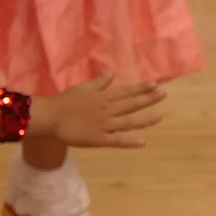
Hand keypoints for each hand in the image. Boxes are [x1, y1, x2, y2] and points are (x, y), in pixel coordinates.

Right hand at [42, 74, 166, 148]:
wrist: (51, 117)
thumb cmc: (64, 101)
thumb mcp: (83, 88)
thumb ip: (99, 82)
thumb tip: (112, 73)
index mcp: (103, 97)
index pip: (126, 91)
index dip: (141, 88)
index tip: (155, 84)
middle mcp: (107, 110)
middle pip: (131, 104)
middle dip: (149, 99)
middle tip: (164, 94)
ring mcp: (104, 125)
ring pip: (128, 122)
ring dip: (145, 119)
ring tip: (160, 116)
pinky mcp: (99, 139)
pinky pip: (117, 141)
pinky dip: (130, 142)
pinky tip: (143, 142)